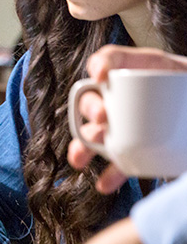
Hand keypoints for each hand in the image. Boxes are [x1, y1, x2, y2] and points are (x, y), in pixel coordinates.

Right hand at [68, 45, 186, 192]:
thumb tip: (157, 81)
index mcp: (144, 70)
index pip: (113, 59)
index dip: (101, 64)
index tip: (100, 76)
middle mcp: (127, 96)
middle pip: (95, 97)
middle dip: (90, 109)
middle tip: (101, 118)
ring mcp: (127, 123)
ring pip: (95, 131)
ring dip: (85, 144)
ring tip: (86, 155)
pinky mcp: (136, 149)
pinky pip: (117, 161)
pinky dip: (110, 173)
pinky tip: (106, 184)